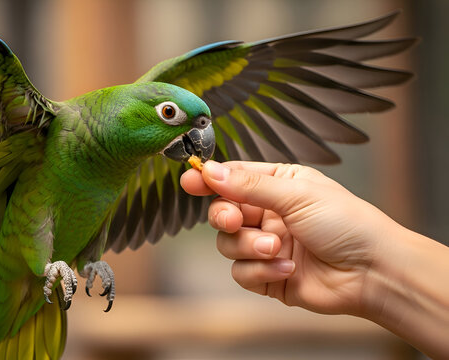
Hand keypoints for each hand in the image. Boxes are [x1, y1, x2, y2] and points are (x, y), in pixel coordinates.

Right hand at [180, 161, 402, 316]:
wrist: (373, 272)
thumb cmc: (347, 223)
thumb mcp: (296, 194)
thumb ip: (249, 185)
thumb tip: (211, 170)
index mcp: (279, 185)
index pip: (234, 178)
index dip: (210, 179)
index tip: (190, 180)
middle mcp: (269, 214)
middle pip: (223, 212)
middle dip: (225, 217)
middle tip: (235, 220)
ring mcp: (267, 246)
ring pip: (227, 244)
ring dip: (248, 247)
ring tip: (276, 248)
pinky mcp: (267, 275)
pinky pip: (241, 272)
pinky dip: (260, 270)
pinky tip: (287, 268)